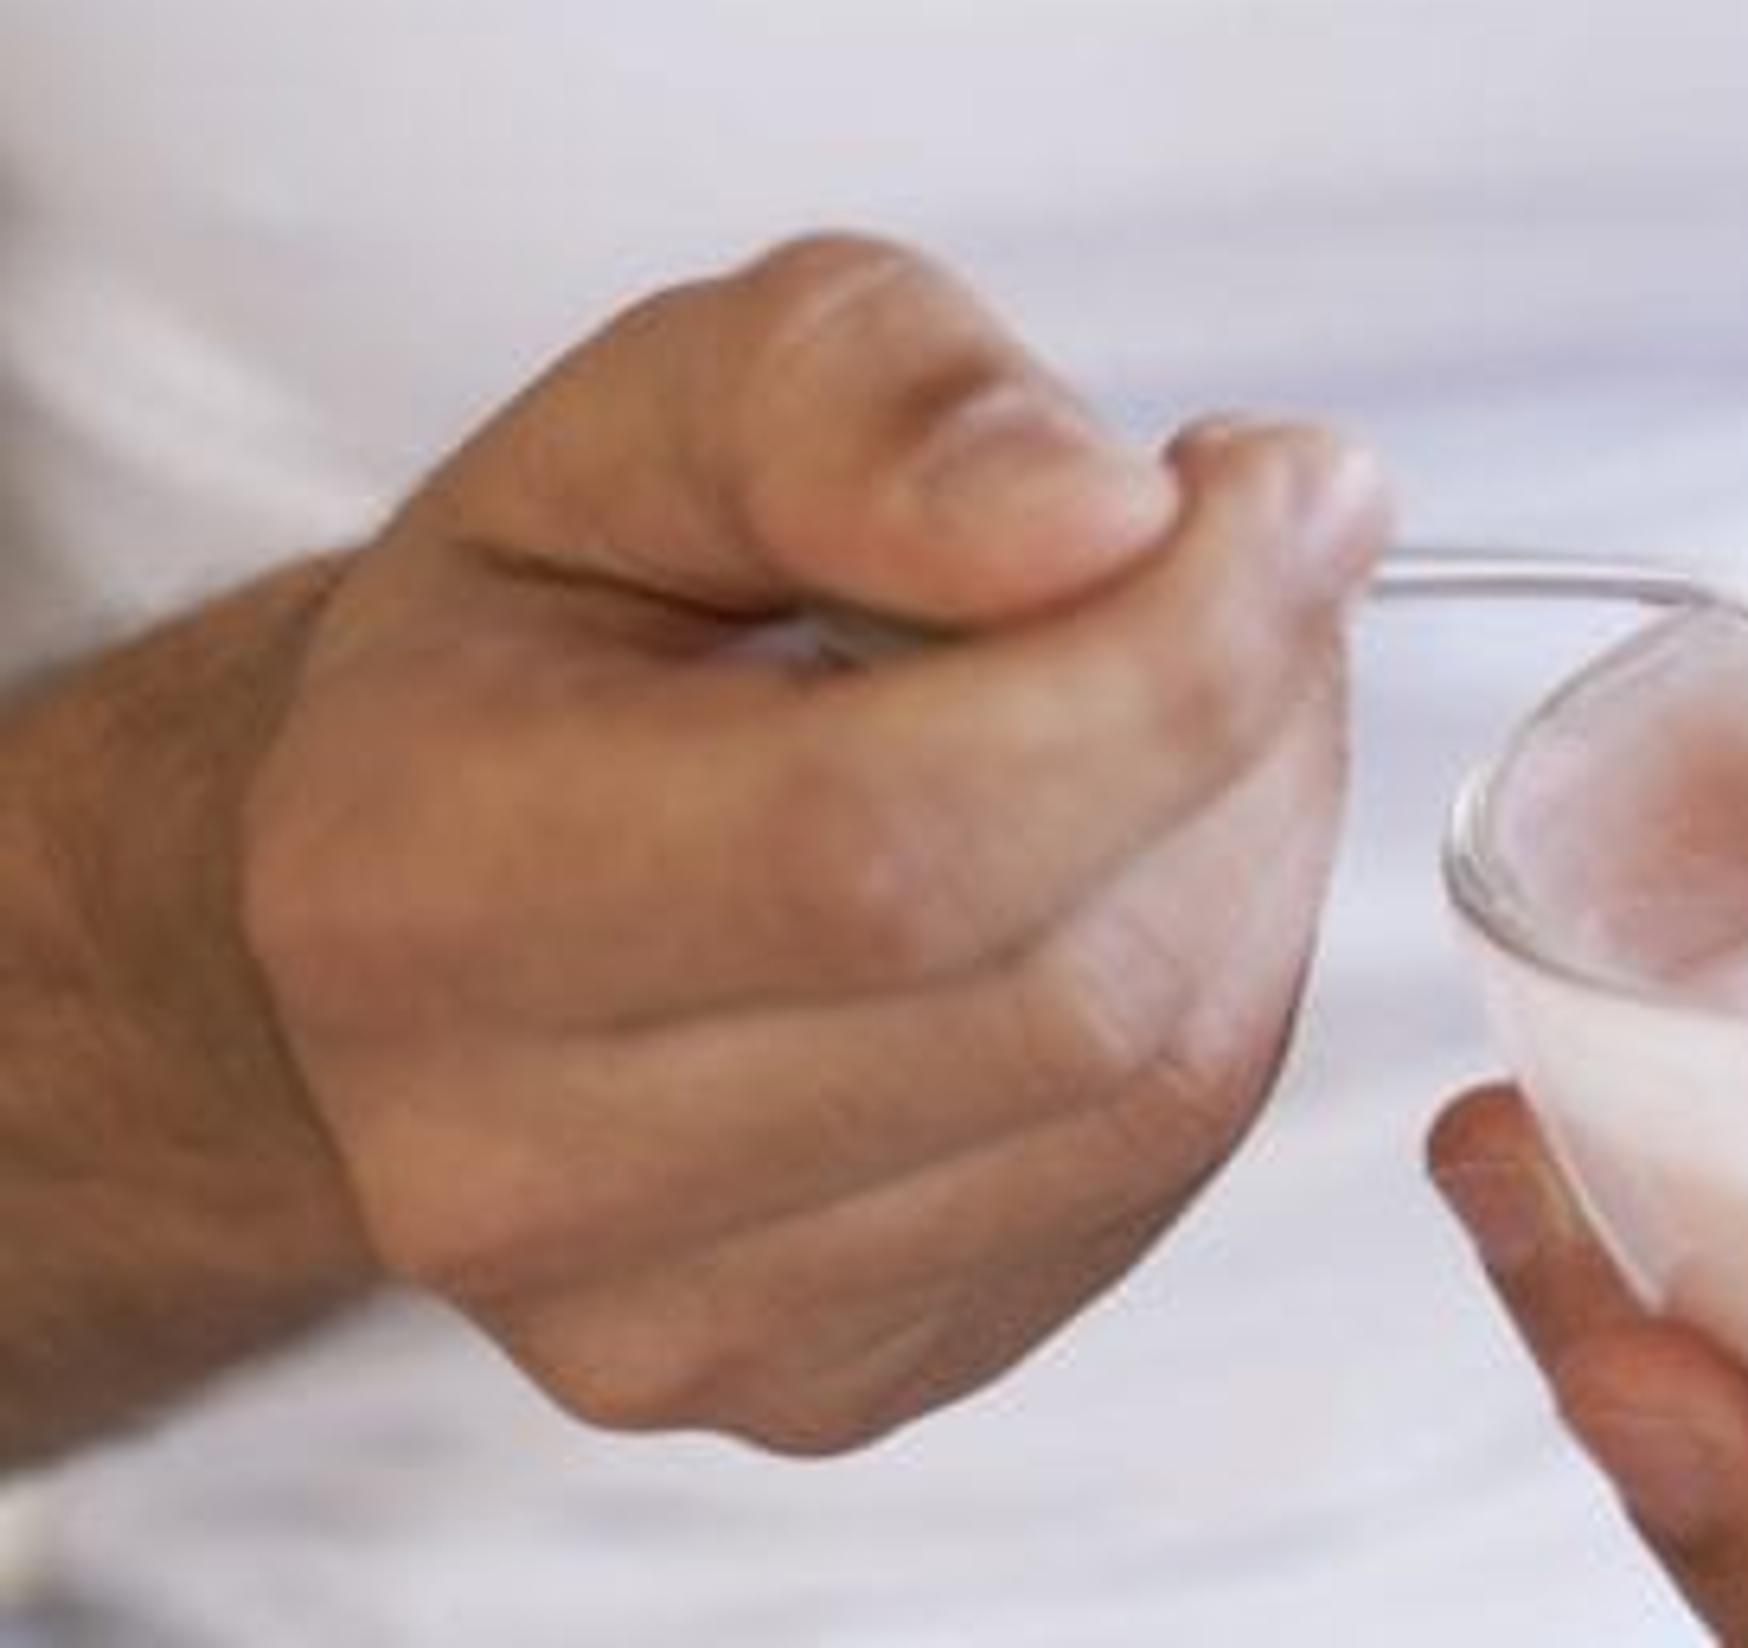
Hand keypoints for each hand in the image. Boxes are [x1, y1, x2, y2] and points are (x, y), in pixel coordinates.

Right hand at [235, 235, 1389, 1452]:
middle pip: (1060, 988)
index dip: (1167, 662)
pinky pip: (1149, 1189)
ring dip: (1262, 859)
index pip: (889, 835)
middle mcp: (509, 1161)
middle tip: (1265, 569)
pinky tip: (1155, 861)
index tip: (1294, 491)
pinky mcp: (820, 1387)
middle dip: (1243, 741)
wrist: (431, 872)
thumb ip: (869, 405)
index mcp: (410, 883)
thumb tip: (1104, 518)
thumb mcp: (665, 402)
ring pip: (1151, 1101)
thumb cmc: (562, 618)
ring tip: (1214, 694)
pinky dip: (1223, 990)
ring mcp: (665, 1319)